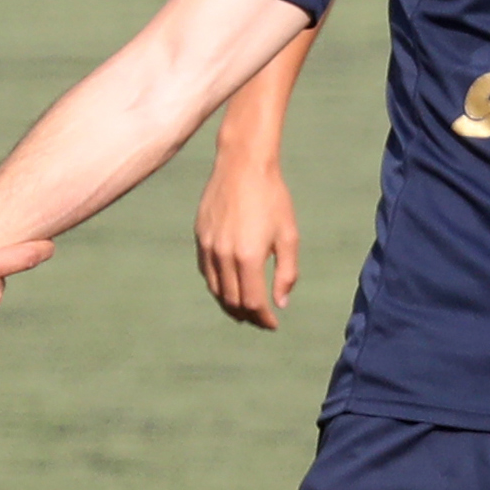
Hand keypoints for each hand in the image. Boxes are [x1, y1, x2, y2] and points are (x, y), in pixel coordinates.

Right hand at [194, 150, 302, 329]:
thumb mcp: (289, 236)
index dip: (263, 318)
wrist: (243, 165)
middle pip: (232, 301)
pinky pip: (206, 272)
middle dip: (248, 316)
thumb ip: (287, 273)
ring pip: (216, 289)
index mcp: (248, 257)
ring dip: (230, 305)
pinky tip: (229, 287)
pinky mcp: (200, 237)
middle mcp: (224, 255)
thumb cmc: (272, 198)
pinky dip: (218, 286)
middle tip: (261, 320)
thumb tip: (280, 303)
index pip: (252, 302)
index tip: (273, 324)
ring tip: (245, 311)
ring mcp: (208, 246)